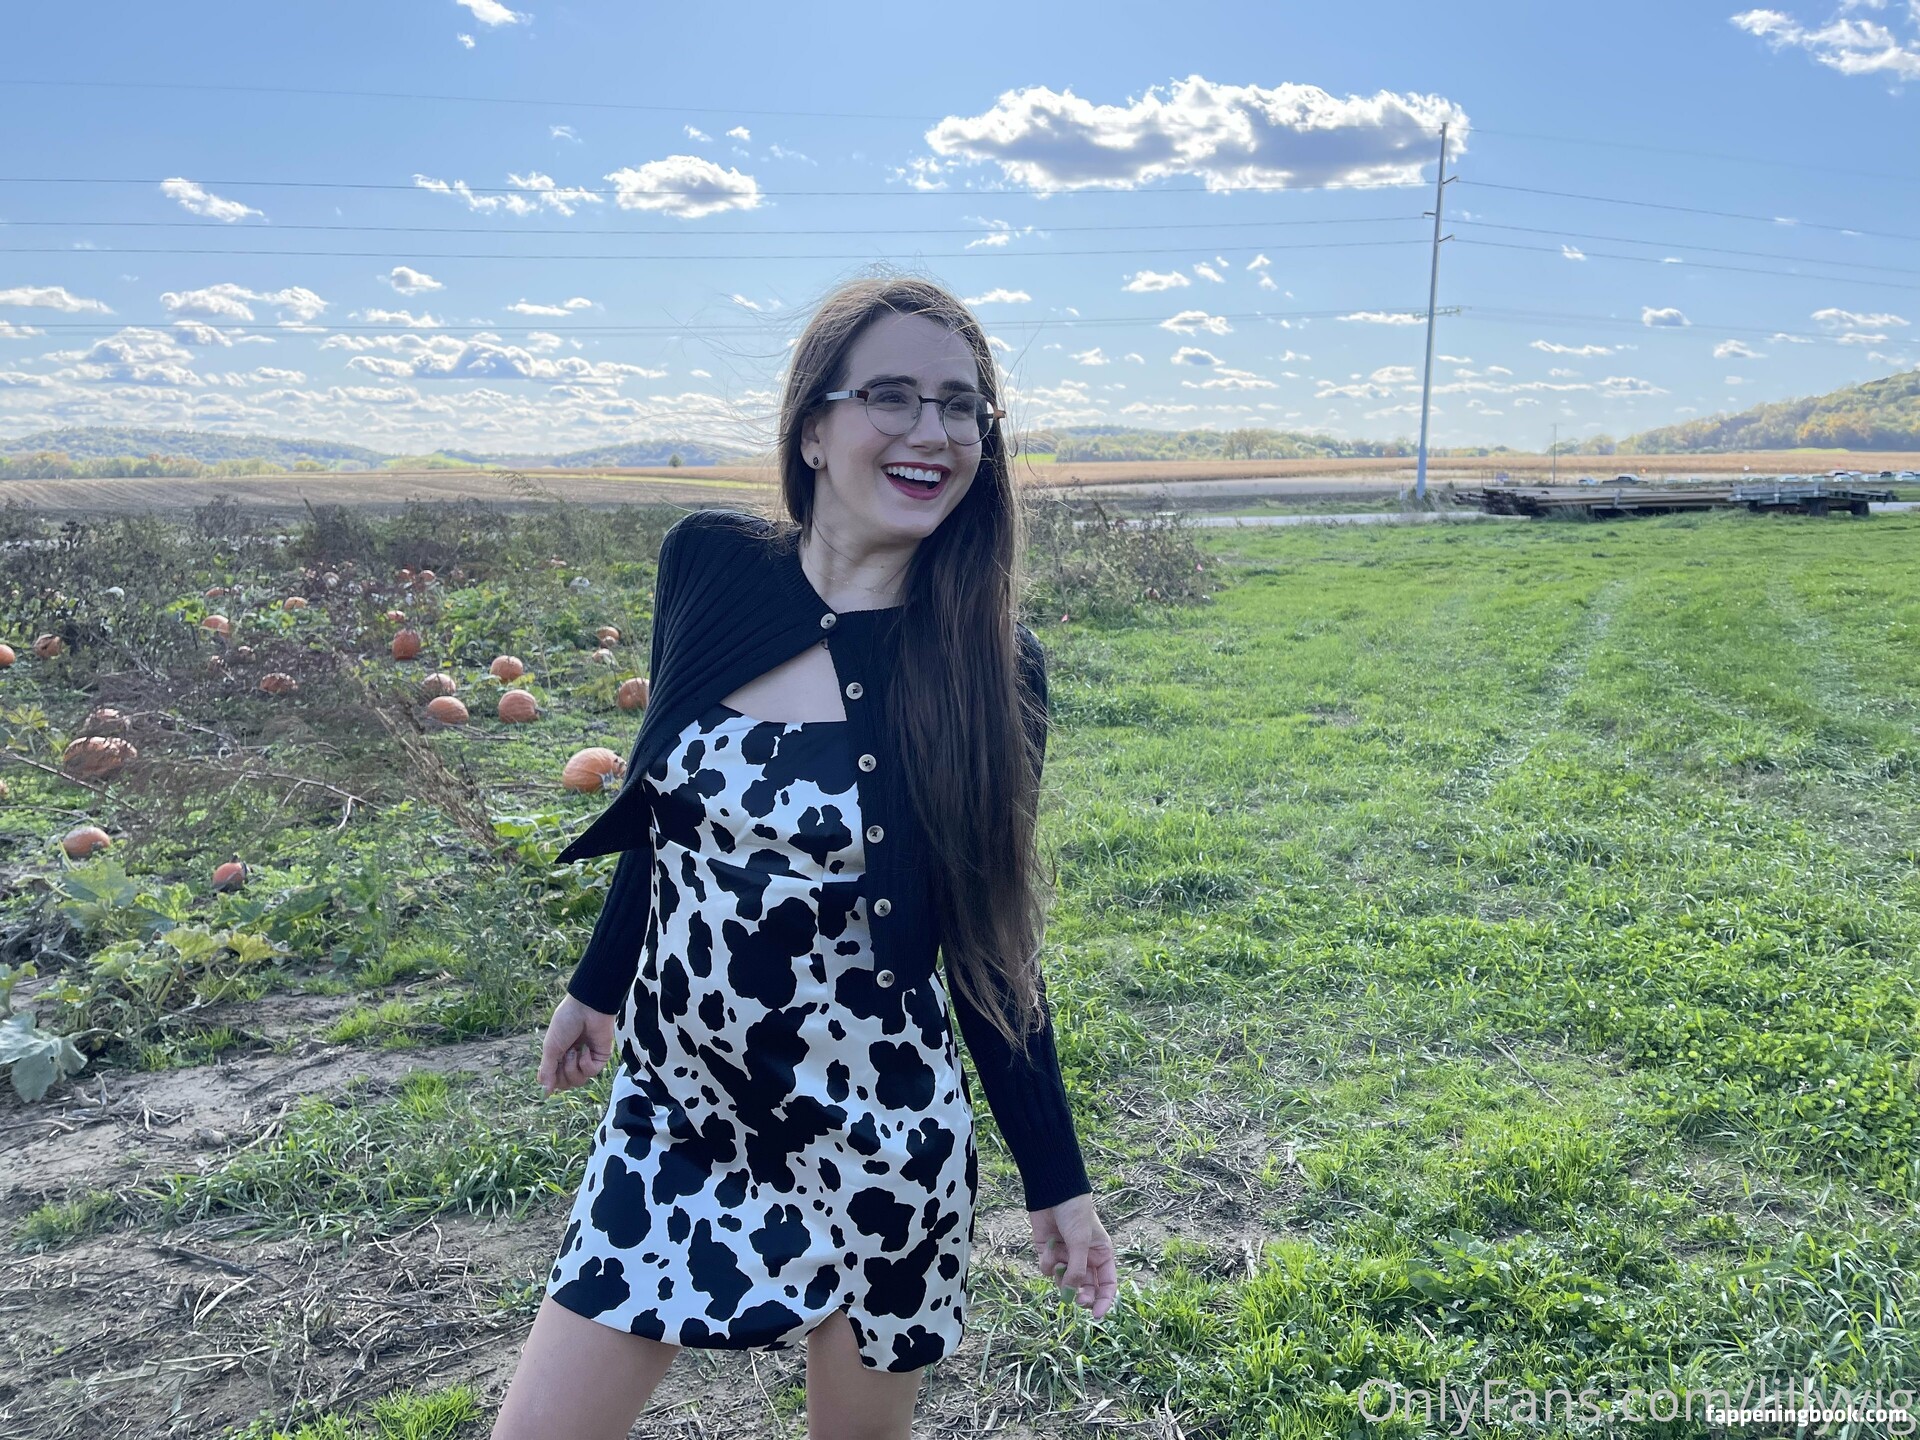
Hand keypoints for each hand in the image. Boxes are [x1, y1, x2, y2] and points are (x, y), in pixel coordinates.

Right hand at [538, 995, 615, 1094]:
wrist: (586, 1008)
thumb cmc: (566, 1023)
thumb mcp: (551, 1048)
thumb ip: (548, 1070)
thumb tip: (545, 1092)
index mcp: (558, 1055)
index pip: (554, 1079)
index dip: (551, 1079)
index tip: (549, 1068)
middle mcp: (572, 1059)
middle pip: (566, 1084)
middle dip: (562, 1074)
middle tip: (563, 1057)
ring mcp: (587, 1058)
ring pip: (579, 1081)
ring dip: (573, 1068)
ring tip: (573, 1051)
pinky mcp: (601, 1057)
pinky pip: (592, 1072)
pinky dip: (586, 1063)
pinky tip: (585, 1049)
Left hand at [1029, 1192, 1117, 1319]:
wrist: (1052, 1192)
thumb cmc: (1075, 1213)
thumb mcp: (1080, 1242)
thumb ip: (1077, 1269)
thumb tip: (1072, 1294)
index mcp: (1101, 1255)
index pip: (1107, 1284)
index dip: (1104, 1301)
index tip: (1096, 1315)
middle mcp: (1085, 1259)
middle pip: (1085, 1288)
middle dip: (1081, 1295)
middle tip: (1076, 1300)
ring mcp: (1066, 1257)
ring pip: (1064, 1281)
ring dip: (1061, 1276)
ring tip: (1059, 1262)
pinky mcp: (1049, 1253)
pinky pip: (1049, 1270)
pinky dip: (1048, 1263)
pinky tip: (1048, 1249)